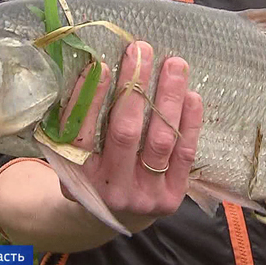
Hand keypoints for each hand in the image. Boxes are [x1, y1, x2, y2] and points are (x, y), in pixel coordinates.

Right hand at [60, 41, 202, 232]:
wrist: (119, 214)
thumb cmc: (95, 170)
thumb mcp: (74, 154)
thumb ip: (76, 121)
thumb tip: (91, 66)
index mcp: (78, 176)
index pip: (81, 133)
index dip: (91, 98)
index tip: (100, 64)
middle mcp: (111, 188)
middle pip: (125, 131)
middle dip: (135, 86)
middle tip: (142, 50)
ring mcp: (144, 195)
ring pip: (160, 140)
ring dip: (169, 97)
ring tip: (175, 65)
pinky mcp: (172, 197)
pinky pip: (184, 154)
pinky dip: (190, 122)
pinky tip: (192, 95)